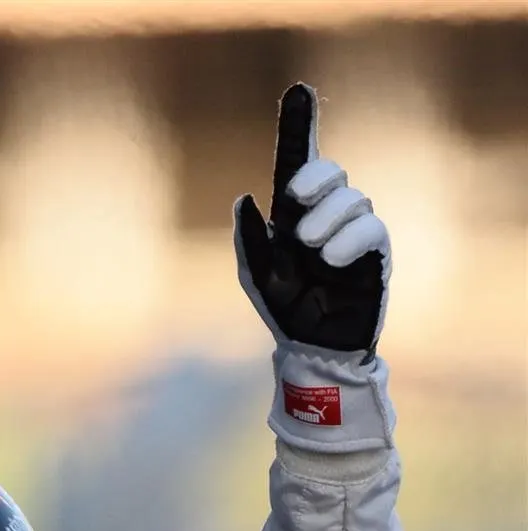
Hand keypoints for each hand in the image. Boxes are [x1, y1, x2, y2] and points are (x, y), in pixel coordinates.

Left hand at [236, 83, 389, 358]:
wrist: (314, 348)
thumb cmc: (285, 310)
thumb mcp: (256, 276)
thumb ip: (249, 241)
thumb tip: (245, 199)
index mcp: (294, 213)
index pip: (299, 160)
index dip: (299, 125)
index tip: (298, 92)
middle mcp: (326, 214)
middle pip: (330, 171)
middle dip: (314, 179)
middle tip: (293, 203)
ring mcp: (352, 231)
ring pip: (353, 198)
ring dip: (327, 218)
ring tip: (310, 248)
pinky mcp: (374, 253)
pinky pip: (371, 229)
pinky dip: (349, 239)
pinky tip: (330, 258)